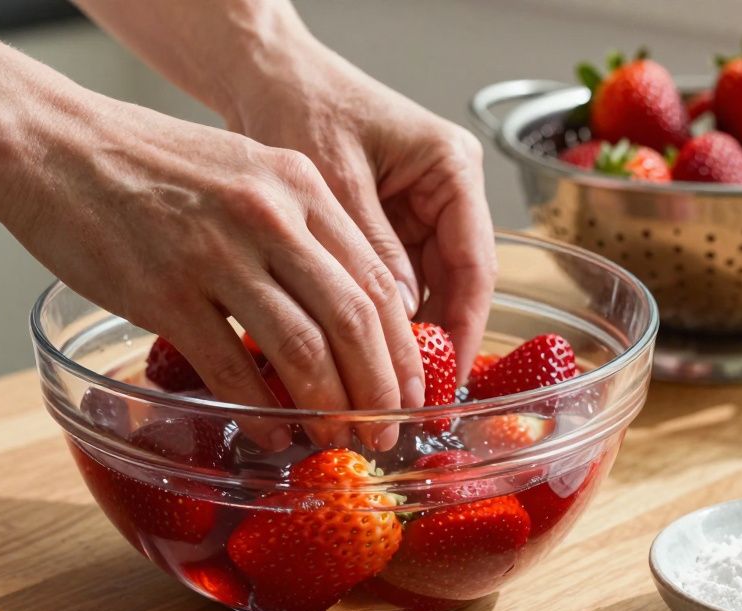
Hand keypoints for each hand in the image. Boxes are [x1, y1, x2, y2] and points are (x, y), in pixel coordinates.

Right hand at [0, 95, 424, 448]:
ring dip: (330, 408)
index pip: (376, 278)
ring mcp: (217, 255)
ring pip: (303, 349)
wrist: (53, 146)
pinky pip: (232, 368)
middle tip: (388, 431)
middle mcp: (269, 216)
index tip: (412, 389)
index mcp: (299, 184)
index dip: (403, 347)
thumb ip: (301, 224)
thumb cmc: (149, 162)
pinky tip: (273, 433)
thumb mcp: (246, 168)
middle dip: (381, 389)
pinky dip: (261, 410)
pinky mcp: (166, 293)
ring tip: (339, 441)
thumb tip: (347, 299)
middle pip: (353, 319)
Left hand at [224, 37, 497, 375]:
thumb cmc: (299, 104)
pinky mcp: (391, 220)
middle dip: (434, 345)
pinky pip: (396, 280)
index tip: (446, 386)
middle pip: (457, 286)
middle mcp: (448, 190)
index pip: (475, 267)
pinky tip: (362, 353)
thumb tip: (398, 322)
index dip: (463, 333)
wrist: (265, 75)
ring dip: (407, 337)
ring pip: (427, 290)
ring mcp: (422, 207)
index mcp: (452, 169)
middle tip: (412, 404)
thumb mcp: (335, 180)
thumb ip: (371, 250)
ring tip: (385, 389)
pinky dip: (379, 316)